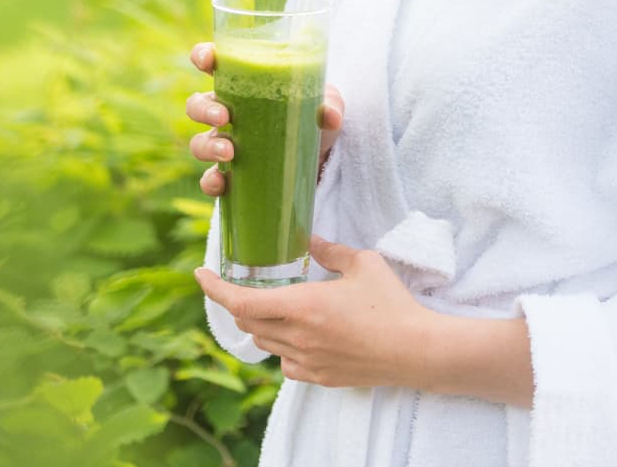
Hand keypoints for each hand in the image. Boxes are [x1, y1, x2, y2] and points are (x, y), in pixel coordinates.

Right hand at [186, 42, 343, 196]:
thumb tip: (330, 115)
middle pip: (196, 105)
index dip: (203, 56)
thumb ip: (330, 104)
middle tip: (224, 116)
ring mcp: (226, 145)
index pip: (214, 64)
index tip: (207, 60)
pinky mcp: (233, 175)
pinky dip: (210, 182)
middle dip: (204, 109)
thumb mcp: (327, 105)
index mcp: (244, 85)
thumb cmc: (313, 117)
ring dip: (208, 146)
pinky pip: (209, 179)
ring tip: (229, 152)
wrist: (320, 158)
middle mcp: (227, 113)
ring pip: (198, 142)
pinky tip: (222, 183)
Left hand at [194, 236, 435, 386]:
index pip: (240, 301)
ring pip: (265, 343)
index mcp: (302, 306)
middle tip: (241, 285)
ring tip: (273, 307)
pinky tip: (296, 337)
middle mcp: (297, 337)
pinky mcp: (320, 377)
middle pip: (248, 322)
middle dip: (238, 303)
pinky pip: (286, 365)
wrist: (417, 350)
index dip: (214, 288)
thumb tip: (310, 239)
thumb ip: (330, 250)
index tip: (200, 274)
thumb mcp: (363, 263)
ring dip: (260, 324)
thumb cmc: (392, 304)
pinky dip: (282, 349)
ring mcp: (307, 361)